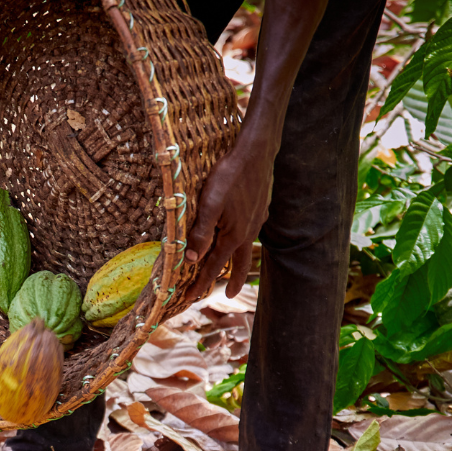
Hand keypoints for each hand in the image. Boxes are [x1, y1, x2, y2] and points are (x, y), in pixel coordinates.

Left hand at [182, 130, 275, 302]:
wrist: (256, 153)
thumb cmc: (229, 176)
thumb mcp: (209, 204)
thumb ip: (201, 233)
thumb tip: (191, 259)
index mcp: (234, 235)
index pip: (214, 266)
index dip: (201, 283)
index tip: (191, 298)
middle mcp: (248, 232)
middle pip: (238, 263)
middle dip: (230, 280)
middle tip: (227, 295)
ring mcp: (256, 221)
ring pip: (245, 248)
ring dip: (237, 261)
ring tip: (233, 269)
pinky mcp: (260, 209)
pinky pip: (249, 233)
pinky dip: (242, 243)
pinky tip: (240, 236)